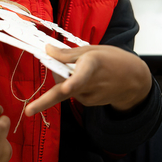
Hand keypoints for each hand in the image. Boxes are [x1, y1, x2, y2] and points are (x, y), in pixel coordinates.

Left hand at [25, 44, 152, 116]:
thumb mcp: (92, 49)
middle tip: (28, 111)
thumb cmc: (112, 59)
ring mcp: (89, 96)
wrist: (133, 80)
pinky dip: (73, 86)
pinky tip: (88, 81)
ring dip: (64, 80)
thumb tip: (46, 50)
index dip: (73, 82)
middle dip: (44, 102)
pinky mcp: (88, 103)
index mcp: (92, 65)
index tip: (66, 88)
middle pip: (63, 92)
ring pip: (66, 88)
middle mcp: (89, 84)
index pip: (81, 76)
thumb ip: (67, 53)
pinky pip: (73, 92)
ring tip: (82, 71)